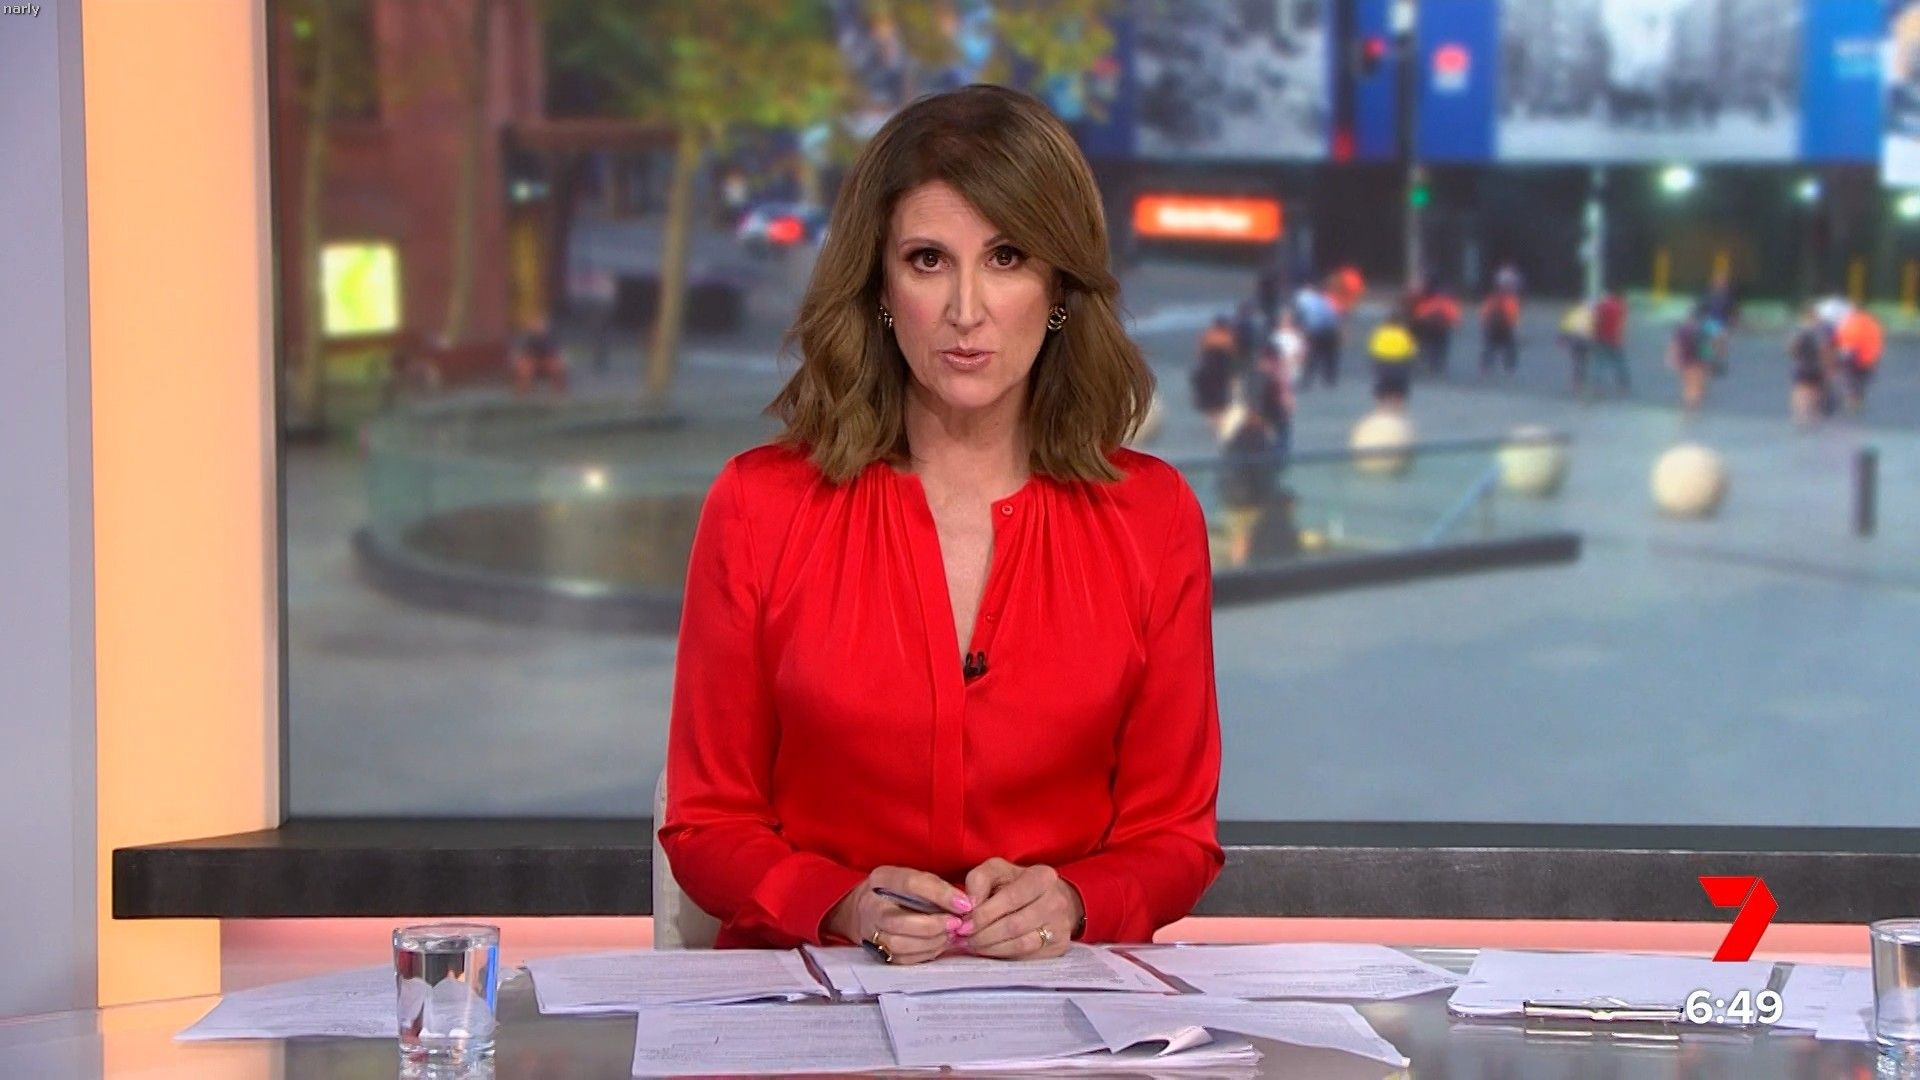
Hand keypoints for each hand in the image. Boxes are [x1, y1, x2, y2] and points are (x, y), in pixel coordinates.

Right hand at [823, 866, 972, 965]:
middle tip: (957, 924)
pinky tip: (940, 945)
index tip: (964, 904)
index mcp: (881, 878)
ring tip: (950, 936)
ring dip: (930, 942)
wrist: (869, 908)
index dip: (940, 894)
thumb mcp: (914, 878)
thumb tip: (964, 904)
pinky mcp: (876, 951)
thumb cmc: (900, 892)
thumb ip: (936, 887)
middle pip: (898, 921)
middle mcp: (870, 905)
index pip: (910, 884)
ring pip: (899, 944)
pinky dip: (925, 953)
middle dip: (932, 925)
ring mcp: (869, 931)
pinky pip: (901, 958)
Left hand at [960, 858, 1083, 960]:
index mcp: (1042, 877)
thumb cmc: (1017, 883)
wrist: (1051, 899)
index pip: (1010, 898)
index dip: (984, 914)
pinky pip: (1025, 956)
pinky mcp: (1059, 947)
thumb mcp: (998, 871)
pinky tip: (987, 950)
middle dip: (983, 934)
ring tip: (970, 945)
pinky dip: (1002, 955)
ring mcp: (1060, 927)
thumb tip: (968, 904)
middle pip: (1013, 925)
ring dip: (990, 948)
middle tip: (962, 939)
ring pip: (1019, 944)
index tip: (963, 924)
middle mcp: (1056, 902)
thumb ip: (979, 880)